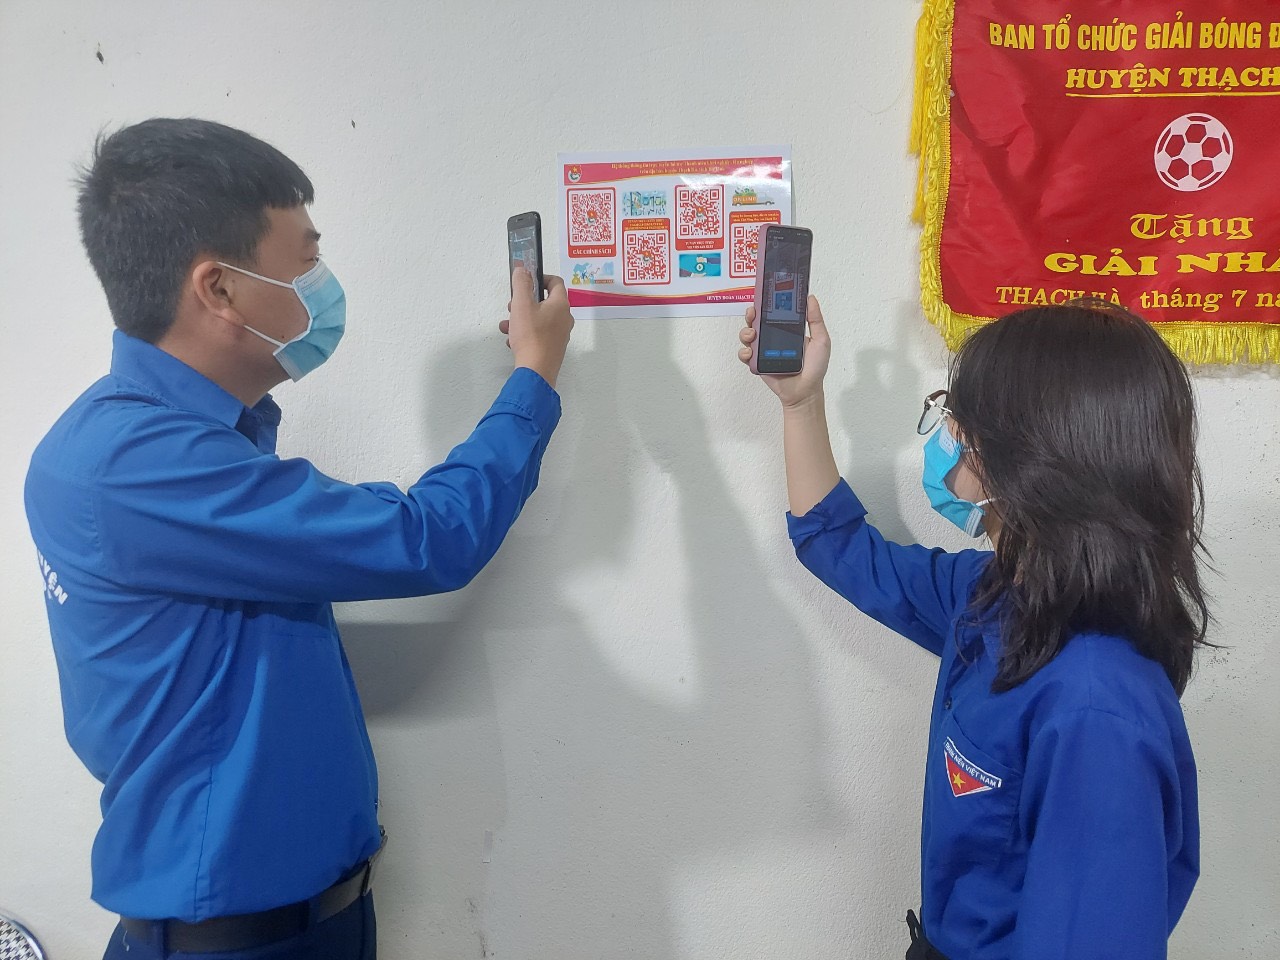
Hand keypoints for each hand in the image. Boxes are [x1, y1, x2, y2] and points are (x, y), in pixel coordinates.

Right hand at [501, 268, 573, 387]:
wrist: (536, 371)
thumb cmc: (531, 337)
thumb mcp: (521, 304)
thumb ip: (521, 283)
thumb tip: (523, 269)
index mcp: (560, 305)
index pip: (555, 282)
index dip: (540, 277)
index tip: (526, 282)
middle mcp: (564, 319)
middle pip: (545, 302)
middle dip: (526, 301)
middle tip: (513, 306)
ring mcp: (560, 335)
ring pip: (539, 319)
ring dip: (522, 318)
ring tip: (507, 325)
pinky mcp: (553, 348)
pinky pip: (539, 334)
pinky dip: (525, 333)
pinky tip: (512, 340)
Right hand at [737, 295, 830, 406]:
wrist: (805, 391)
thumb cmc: (815, 368)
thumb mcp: (820, 340)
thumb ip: (815, 319)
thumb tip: (810, 298)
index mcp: (787, 330)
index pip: (773, 312)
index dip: (766, 304)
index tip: (764, 297)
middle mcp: (773, 338)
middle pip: (756, 321)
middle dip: (752, 314)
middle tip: (753, 313)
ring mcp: (764, 351)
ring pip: (748, 335)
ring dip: (746, 331)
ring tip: (752, 334)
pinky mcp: (757, 363)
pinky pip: (745, 354)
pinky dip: (744, 352)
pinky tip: (750, 352)